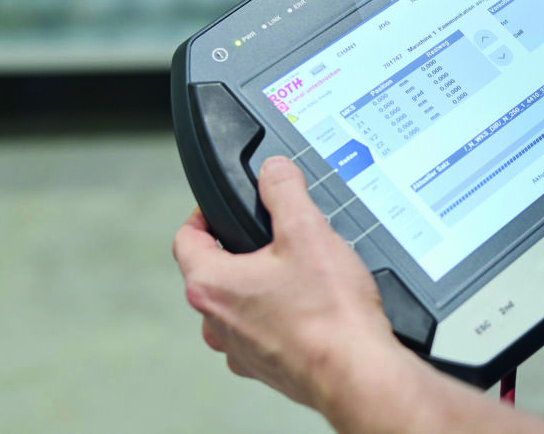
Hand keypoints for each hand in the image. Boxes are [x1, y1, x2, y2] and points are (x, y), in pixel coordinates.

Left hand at [172, 156, 407, 420]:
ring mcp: (240, 349)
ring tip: (300, 276)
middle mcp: (216, 322)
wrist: (358, 371)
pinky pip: (262, 333)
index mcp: (211, 284)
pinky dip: (279, 318)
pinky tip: (312, 309)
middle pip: (213, 273)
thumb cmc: (330, 313)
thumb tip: (273, 171)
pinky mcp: (267, 367)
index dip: (203, 216)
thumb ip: (284, 191)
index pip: (186, 239)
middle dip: (242, 252)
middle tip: (277, 238)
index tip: (219, 209)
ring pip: (237, 306)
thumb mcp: (308, 231)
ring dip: (260, 289)